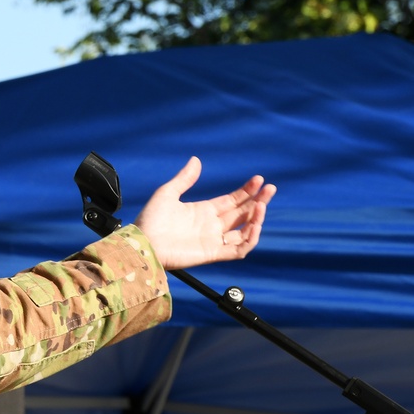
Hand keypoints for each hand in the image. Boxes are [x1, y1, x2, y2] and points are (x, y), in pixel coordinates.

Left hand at [133, 156, 276, 269]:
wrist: (143, 242)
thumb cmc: (151, 219)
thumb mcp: (167, 193)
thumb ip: (184, 179)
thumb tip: (196, 160)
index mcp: (203, 211)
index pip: (232, 200)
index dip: (246, 191)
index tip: (259, 180)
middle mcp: (211, 225)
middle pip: (242, 213)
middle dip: (258, 201)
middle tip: (270, 189)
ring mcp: (213, 240)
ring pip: (244, 231)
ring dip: (256, 219)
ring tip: (262, 205)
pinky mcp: (213, 254)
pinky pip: (238, 250)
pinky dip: (250, 239)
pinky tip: (255, 225)